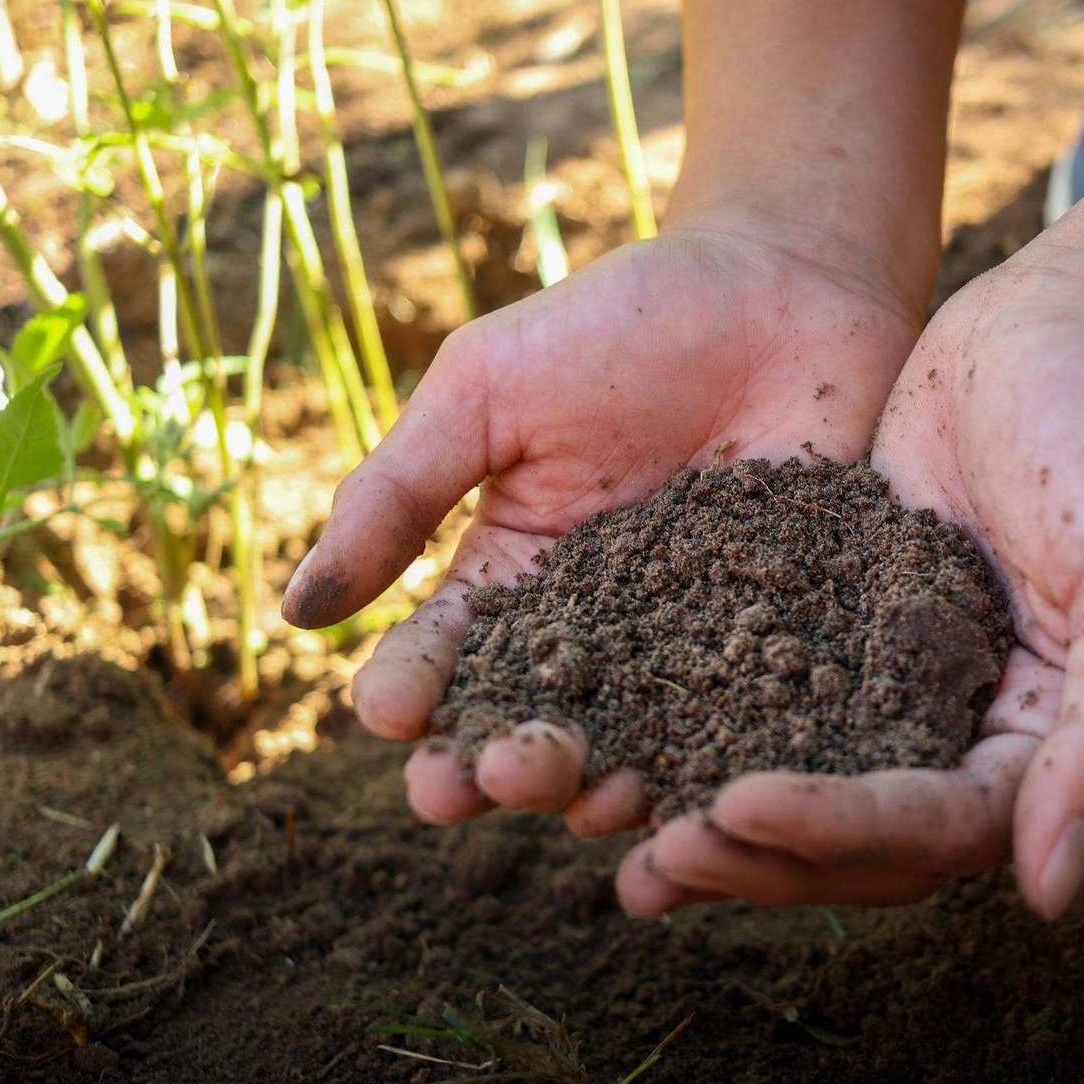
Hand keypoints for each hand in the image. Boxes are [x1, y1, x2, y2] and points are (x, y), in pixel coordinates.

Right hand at [282, 214, 922, 838]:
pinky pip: (748, 718)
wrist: (784, 283)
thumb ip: (401, 492)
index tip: (391, 717)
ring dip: (602, 784)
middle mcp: (595, 631)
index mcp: (510, 575)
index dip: (411, 695)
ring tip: (590, 800)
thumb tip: (299, 613)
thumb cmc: (623, 323)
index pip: (443, 658)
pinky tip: (706, 788)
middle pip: (533, 721)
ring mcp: (690, 644)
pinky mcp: (782, 642)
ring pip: (635, 743)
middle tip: (498, 774)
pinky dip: (722, 761)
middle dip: (504, 761)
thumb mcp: (489, 389)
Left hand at [619, 239, 1083, 916]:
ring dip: (715, 818)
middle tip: (654, 858)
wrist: (1069, 318)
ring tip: (613, 840)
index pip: (937, 825)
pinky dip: (699, 716)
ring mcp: (896, 674)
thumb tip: (1050, 892)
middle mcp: (965, 727)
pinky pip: (764, 684)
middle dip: (757, 854)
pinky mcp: (839, 616)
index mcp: (1041, 739)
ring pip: (800, 774)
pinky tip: (619, 728)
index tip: (740, 807)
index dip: (839, 831)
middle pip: (856, 834)